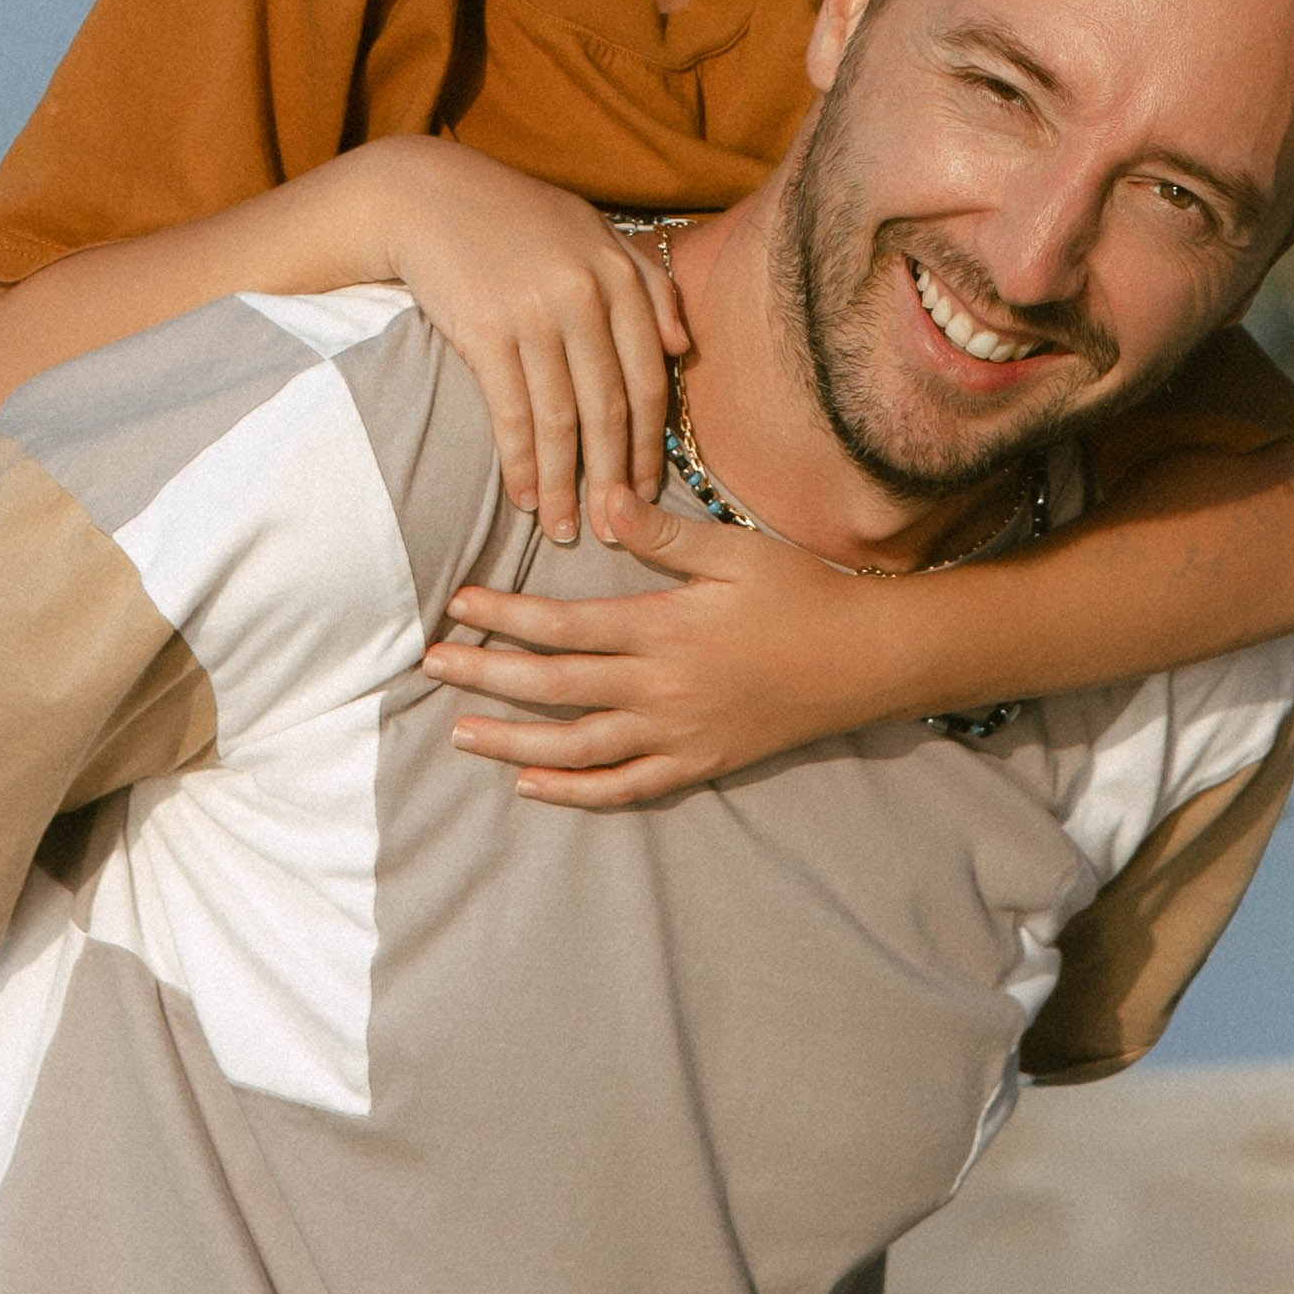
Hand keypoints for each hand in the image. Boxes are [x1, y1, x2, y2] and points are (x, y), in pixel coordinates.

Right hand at [370, 147, 684, 543]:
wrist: (426, 194)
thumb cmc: (515, 218)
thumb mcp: (591, 232)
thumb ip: (647, 283)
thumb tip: (682, 347)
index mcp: (618, 273)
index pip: (647, 377)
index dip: (649, 444)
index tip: (647, 493)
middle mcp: (583, 293)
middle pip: (609, 407)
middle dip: (613, 478)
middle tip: (613, 531)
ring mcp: (534, 312)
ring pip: (561, 420)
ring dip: (565, 485)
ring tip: (566, 532)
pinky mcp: (485, 329)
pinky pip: (511, 413)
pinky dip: (520, 463)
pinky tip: (524, 497)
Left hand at [423, 486, 904, 803]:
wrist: (862, 661)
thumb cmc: (799, 593)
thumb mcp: (734, 550)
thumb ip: (664, 535)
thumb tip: (604, 501)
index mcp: (663, 629)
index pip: (563, 625)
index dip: (505, 616)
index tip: (457, 605)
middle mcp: (661, 688)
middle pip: (555, 687)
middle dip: (486, 676)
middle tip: (431, 666)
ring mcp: (678, 734)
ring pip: (578, 747)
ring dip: (513, 742)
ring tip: (461, 733)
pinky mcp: (698, 764)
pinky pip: (626, 787)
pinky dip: (575, 791)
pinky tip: (531, 785)